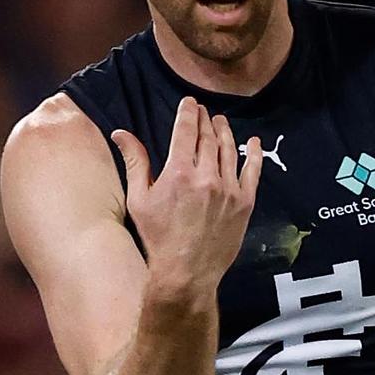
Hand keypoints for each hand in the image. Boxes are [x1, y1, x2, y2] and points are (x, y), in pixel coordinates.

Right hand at [111, 96, 262, 294]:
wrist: (186, 271)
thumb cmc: (158, 237)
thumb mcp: (139, 199)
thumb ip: (135, 162)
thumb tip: (120, 133)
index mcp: (179, 172)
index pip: (186, 131)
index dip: (188, 113)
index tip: (190, 103)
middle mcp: (206, 176)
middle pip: (208, 138)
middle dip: (205, 120)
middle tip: (204, 111)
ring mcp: (229, 189)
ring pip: (229, 150)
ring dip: (225, 132)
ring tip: (221, 121)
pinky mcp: (244, 202)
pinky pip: (253, 171)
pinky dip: (254, 154)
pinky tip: (254, 142)